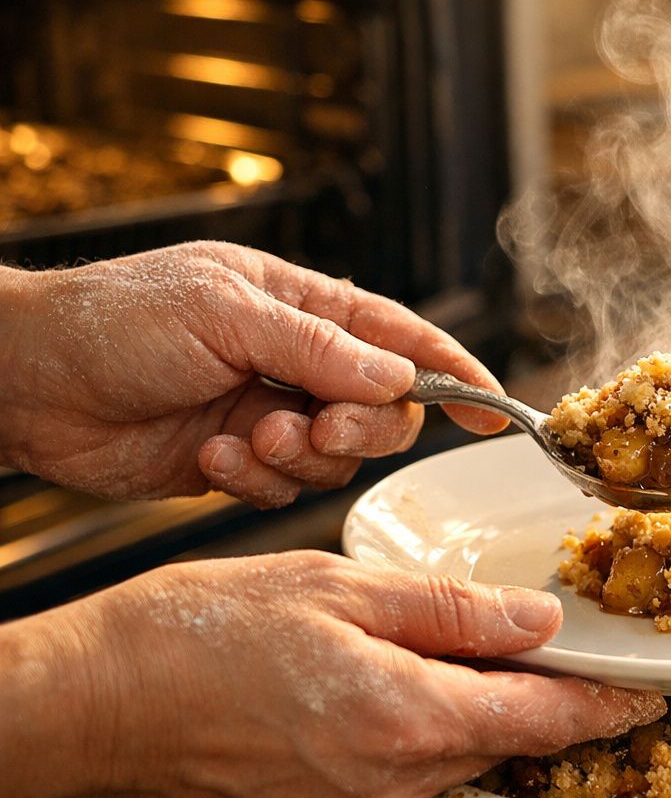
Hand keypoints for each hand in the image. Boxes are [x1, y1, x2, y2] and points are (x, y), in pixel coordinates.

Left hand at [0, 241, 505, 505]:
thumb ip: (318, 349)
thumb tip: (400, 377)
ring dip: (299, 456)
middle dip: (357, 426)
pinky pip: (284, 489)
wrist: (27, 383)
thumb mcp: (224, 314)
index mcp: (304, 308)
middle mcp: (296, 361)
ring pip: (338, 456)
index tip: (496, 412)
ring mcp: (270, 412)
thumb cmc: (113, 320)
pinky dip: (254, 481)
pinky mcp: (238, 462)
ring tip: (244, 438)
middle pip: (384, 409)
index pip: (405, 339)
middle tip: (309, 424)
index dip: (458, 374)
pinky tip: (209, 455)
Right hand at [0, 551, 665, 797]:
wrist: (97, 706)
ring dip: (456, 715)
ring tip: (412, 658)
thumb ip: (452, 611)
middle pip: (496, 741)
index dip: (600, 708)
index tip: (642, 697)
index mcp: (405, 718)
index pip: (541, 723)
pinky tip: (367, 698)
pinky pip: (398, 786)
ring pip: (447, 762)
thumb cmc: (205, 632)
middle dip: (517, 696)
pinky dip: (406, 741)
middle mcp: (389, 787)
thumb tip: (539, 624)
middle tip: (516, 645)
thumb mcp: (340, 588)